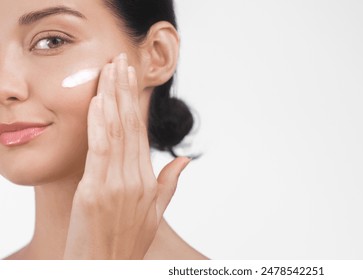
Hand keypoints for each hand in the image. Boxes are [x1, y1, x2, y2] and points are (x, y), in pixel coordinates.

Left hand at [63, 53, 189, 258]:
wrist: (106, 269)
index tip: (130, 79)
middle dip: (124, 91)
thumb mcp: (155, 214)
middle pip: (130, 126)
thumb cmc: (128, 243)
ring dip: (111, 99)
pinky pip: (99, 151)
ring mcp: (116, 185)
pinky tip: (97, 102)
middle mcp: (135, 180)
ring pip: (115, 133)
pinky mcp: (95, 192)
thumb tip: (185, 160)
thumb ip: (170, 183)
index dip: (135, 103)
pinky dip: (98, 124)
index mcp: (149, 182)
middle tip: (120, 62)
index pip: (140, 133)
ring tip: (108, 71)